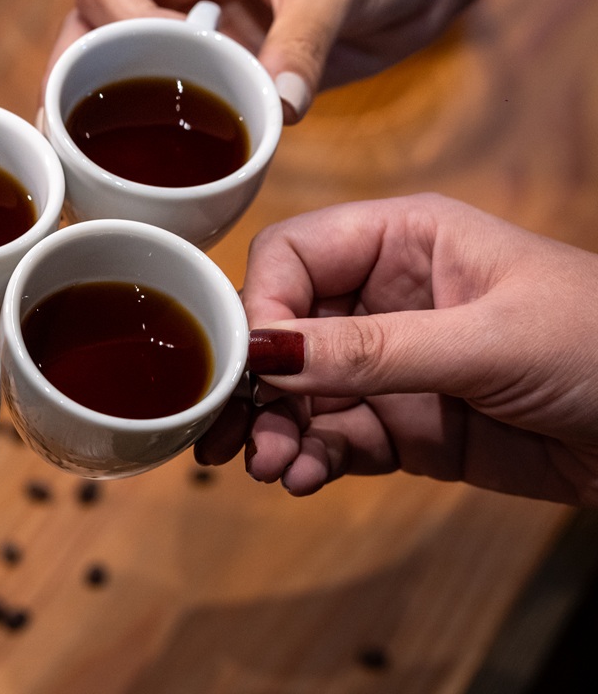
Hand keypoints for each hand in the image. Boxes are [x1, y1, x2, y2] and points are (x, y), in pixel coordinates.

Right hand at [48, 0, 597, 120]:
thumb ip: (302, 43)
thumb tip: (277, 109)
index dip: (113, 34)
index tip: (144, 75)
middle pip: (97, 32)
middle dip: (80, 82)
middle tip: (69, 139)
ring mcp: (204, 25)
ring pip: (132, 69)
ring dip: (118, 112)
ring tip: (92, 166)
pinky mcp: (232, 63)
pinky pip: (184, 98)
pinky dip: (171, 131)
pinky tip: (161, 169)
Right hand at [194, 194, 597, 505]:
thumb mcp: (486, 340)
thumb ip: (373, 350)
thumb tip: (268, 352)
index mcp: (404, 239)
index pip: (295, 256)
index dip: (260, 306)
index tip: (248, 365)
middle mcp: (385, 297)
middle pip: (284, 330)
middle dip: (255, 383)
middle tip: (231, 434)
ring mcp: (392, 365)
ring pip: (300, 394)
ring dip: (276, 431)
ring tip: (275, 468)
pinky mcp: (404, 426)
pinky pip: (334, 439)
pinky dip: (312, 461)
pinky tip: (305, 479)